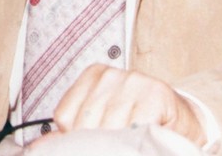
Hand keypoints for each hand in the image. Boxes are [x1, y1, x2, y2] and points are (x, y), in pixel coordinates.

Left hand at [46, 65, 206, 146]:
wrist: (183, 119)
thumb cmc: (137, 120)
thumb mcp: (101, 118)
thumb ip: (72, 128)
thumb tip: (38, 147)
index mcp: (92, 75)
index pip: (65, 115)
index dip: (75, 138)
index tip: (88, 144)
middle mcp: (110, 74)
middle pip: (85, 123)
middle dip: (95, 144)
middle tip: (109, 147)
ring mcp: (133, 81)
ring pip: (109, 128)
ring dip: (117, 144)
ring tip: (125, 145)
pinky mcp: (156, 94)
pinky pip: (135, 128)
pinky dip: (137, 140)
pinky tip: (141, 140)